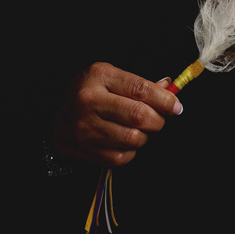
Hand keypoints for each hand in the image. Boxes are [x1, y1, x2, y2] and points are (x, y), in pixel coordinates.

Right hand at [51, 62, 181, 167]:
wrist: (58, 110)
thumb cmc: (91, 90)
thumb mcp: (112, 76)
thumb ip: (141, 84)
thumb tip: (170, 91)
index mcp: (99, 77)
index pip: (141, 90)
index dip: (165, 100)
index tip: (176, 106)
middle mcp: (88, 102)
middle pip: (139, 116)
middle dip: (158, 120)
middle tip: (158, 118)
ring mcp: (84, 127)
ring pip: (133, 140)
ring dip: (144, 136)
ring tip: (137, 129)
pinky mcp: (83, 149)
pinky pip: (121, 158)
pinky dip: (130, 151)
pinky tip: (124, 140)